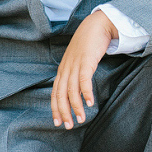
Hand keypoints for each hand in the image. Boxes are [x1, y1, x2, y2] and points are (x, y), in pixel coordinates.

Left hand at [52, 9, 117, 128]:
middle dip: (63, 112)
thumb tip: (78, 90)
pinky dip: (86, 93)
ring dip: (76, 107)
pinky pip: (84, 80)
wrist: (96, 25)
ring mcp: (75, 65)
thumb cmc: (88, 44)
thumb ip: (76, 74)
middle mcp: (66, 69)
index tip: (58, 122)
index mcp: (62, 70)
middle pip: (60, 95)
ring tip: (81, 119)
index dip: (55, 108)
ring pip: (71, 91)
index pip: (55, 93)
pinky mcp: (86, 61)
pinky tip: (91, 103)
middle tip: (68, 126)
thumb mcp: (78, 61)